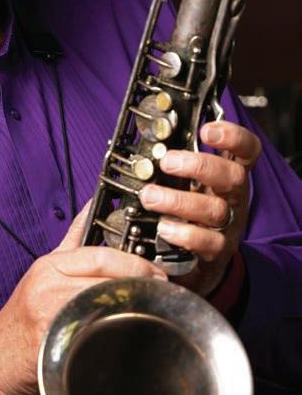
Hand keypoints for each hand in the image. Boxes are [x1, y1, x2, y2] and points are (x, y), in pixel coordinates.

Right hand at [0, 201, 166, 394]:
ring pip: (103, 299)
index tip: (154, 269)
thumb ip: (72, 242)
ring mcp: (50, 311)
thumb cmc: (24, 317)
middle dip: (139, 279)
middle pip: (105, 275)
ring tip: (152, 305)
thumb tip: (91, 209)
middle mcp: (49, 284)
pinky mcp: (54, 339)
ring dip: (132, 301)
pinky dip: (115, 326)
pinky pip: (93, 328)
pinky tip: (131, 329)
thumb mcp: (45, 272)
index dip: (133, 261)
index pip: (100, 255)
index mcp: (50, 265)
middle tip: (161, 287)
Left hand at [140, 120, 260, 296]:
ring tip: (150, 196)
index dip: (233, 137)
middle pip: (233, 177)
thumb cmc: (190, 214)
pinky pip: (208, 243)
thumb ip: (178, 166)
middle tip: (167, 162)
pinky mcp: (217, 252)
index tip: (206, 130)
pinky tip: (164, 228)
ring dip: (179, 200)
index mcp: (227, 176)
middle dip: (199, 165)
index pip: (246, 151)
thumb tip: (149, 145)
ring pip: (216, 210)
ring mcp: (228, 226)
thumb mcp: (190, 186)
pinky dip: (184, 234)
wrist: (198, 263)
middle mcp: (233, 199)